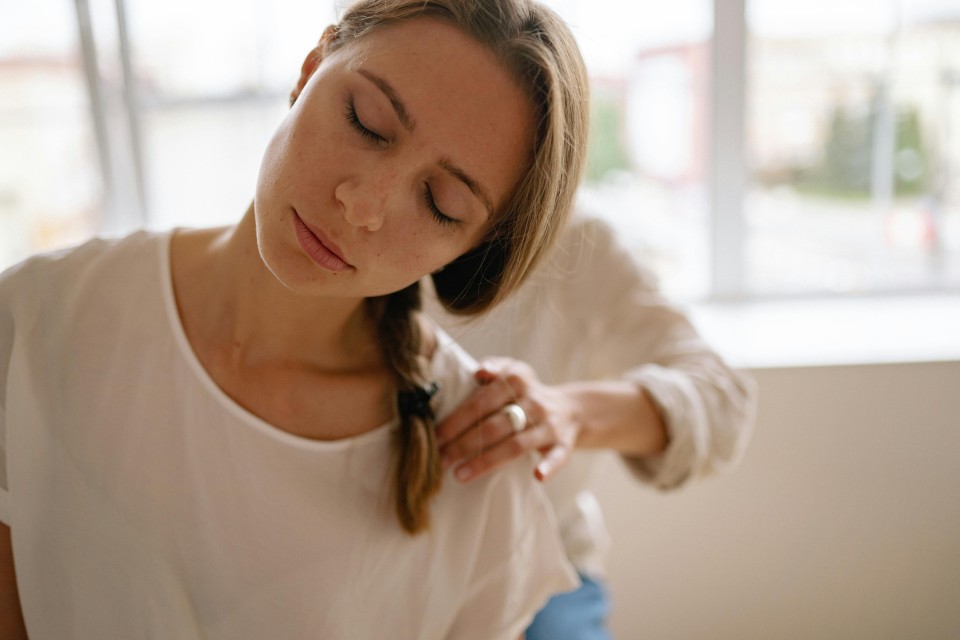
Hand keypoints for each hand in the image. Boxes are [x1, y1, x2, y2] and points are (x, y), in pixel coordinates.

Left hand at [437, 357, 579, 482]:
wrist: (570, 409)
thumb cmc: (526, 394)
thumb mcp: (513, 372)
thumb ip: (494, 368)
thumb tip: (478, 371)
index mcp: (518, 380)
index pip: (481, 402)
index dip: (456, 421)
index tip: (435, 437)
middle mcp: (534, 402)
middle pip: (493, 426)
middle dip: (462, 445)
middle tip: (439, 461)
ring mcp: (550, 424)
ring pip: (516, 445)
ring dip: (487, 461)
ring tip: (460, 475)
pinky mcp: (564, 444)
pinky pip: (558, 456)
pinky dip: (549, 466)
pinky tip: (538, 476)